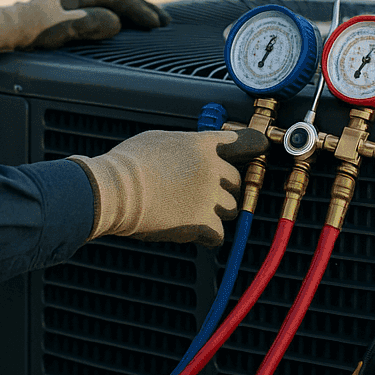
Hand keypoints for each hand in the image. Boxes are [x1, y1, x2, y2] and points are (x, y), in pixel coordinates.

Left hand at [0, 0, 168, 61]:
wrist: (4, 29)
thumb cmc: (31, 31)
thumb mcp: (65, 28)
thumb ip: (93, 24)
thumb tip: (116, 23)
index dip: (141, 11)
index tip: (158, 24)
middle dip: (142, 7)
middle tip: (162, 21)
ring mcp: (70, 1)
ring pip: (108, 1)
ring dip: (130, 9)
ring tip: (146, 19)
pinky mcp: (63, 12)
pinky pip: (98, 8)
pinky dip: (115, 13)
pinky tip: (115, 23)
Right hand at [67, 127, 267, 247]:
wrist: (114, 191)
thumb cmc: (128, 164)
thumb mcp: (159, 140)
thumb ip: (185, 146)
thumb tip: (191, 152)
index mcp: (202, 145)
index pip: (243, 142)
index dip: (253, 145)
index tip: (261, 147)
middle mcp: (212, 169)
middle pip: (237, 181)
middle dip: (225, 188)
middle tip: (205, 193)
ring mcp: (210, 197)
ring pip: (232, 208)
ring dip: (217, 212)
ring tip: (194, 212)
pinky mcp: (202, 223)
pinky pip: (219, 234)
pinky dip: (209, 235)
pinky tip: (194, 231)